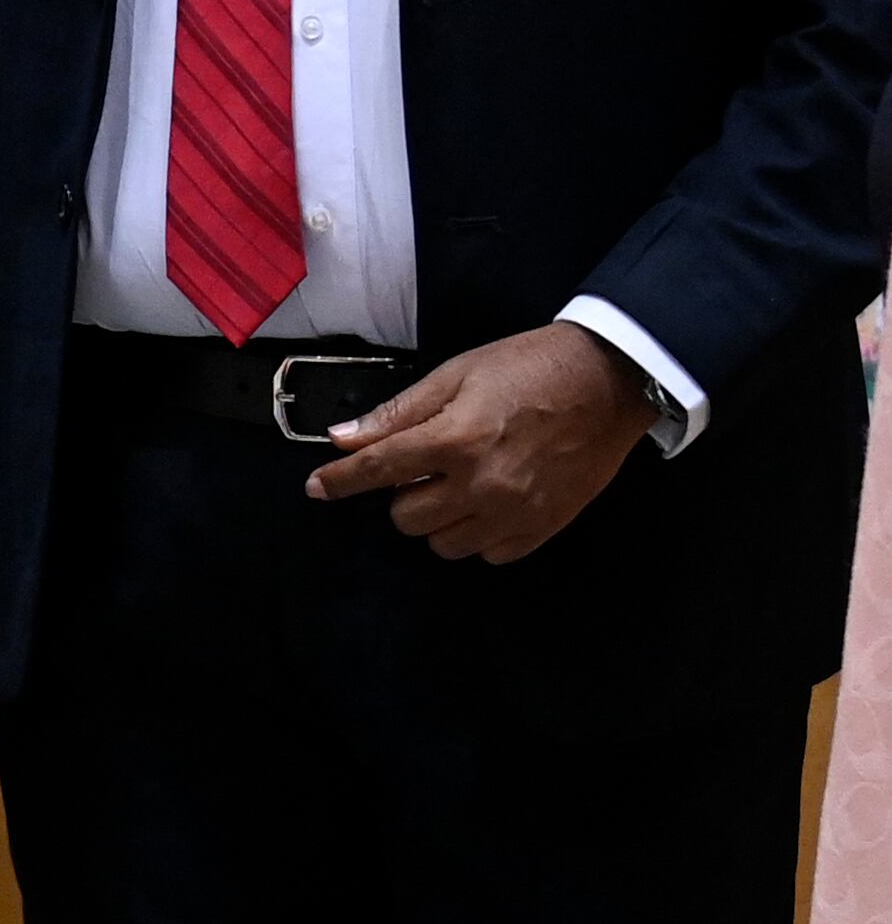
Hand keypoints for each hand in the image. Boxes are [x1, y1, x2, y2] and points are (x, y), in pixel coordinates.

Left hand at [303, 321, 655, 562]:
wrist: (607, 382)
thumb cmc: (526, 369)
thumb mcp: (455, 375)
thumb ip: (397, 413)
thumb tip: (342, 439)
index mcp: (455, 439)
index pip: (377, 471)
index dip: (338, 481)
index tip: (316, 488)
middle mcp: (482, 484)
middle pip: (407, 519)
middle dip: (402, 493)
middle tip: (424, 465)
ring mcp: (516, 511)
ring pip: (445, 544)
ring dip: (438, 517)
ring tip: (457, 483)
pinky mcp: (545, 527)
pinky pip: (489, 554)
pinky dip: (477, 534)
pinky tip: (487, 502)